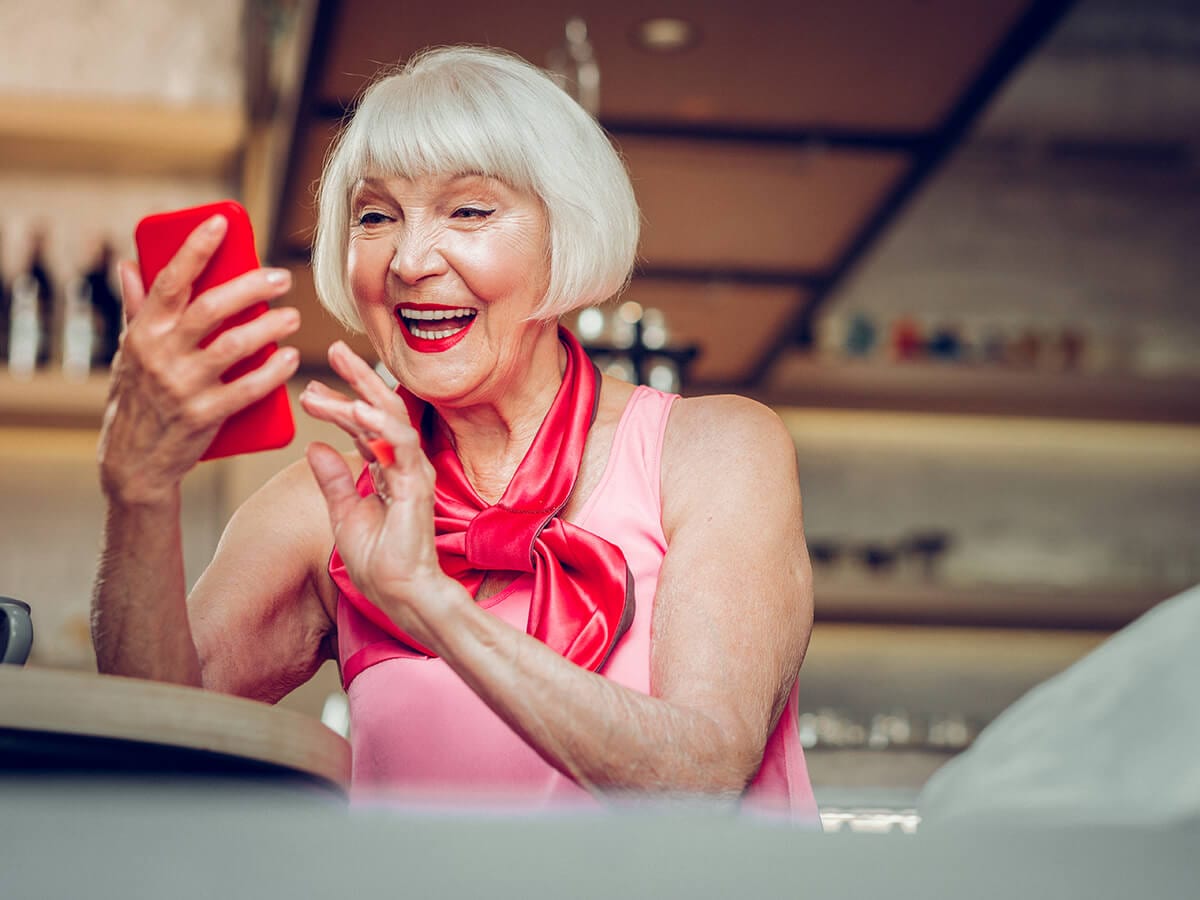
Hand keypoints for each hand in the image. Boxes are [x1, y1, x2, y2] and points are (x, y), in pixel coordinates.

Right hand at [98, 214, 300, 504]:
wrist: (135, 463)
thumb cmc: (137, 398)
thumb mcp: (129, 352)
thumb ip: (136, 308)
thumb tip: (130, 263)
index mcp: (143, 332)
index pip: (170, 279)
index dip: (196, 247)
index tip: (221, 222)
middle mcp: (160, 355)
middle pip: (211, 308)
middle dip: (251, 287)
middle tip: (281, 278)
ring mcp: (183, 386)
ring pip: (235, 346)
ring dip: (270, 327)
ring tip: (292, 317)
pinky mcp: (205, 416)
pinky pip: (247, 389)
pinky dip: (273, 371)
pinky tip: (291, 357)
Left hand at [302, 342, 459, 640]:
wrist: (401, 595)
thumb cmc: (381, 563)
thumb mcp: (344, 516)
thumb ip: (333, 481)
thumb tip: (313, 446)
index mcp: (386, 470)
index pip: (363, 426)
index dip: (338, 403)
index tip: (309, 388)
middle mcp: (402, 465)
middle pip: (382, 409)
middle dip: (358, 378)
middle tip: (333, 349)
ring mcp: (412, 472)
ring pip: (390, 418)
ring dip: (364, 390)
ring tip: (338, 366)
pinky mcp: (415, 485)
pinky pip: (399, 445)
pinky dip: (379, 424)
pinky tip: (357, 407)